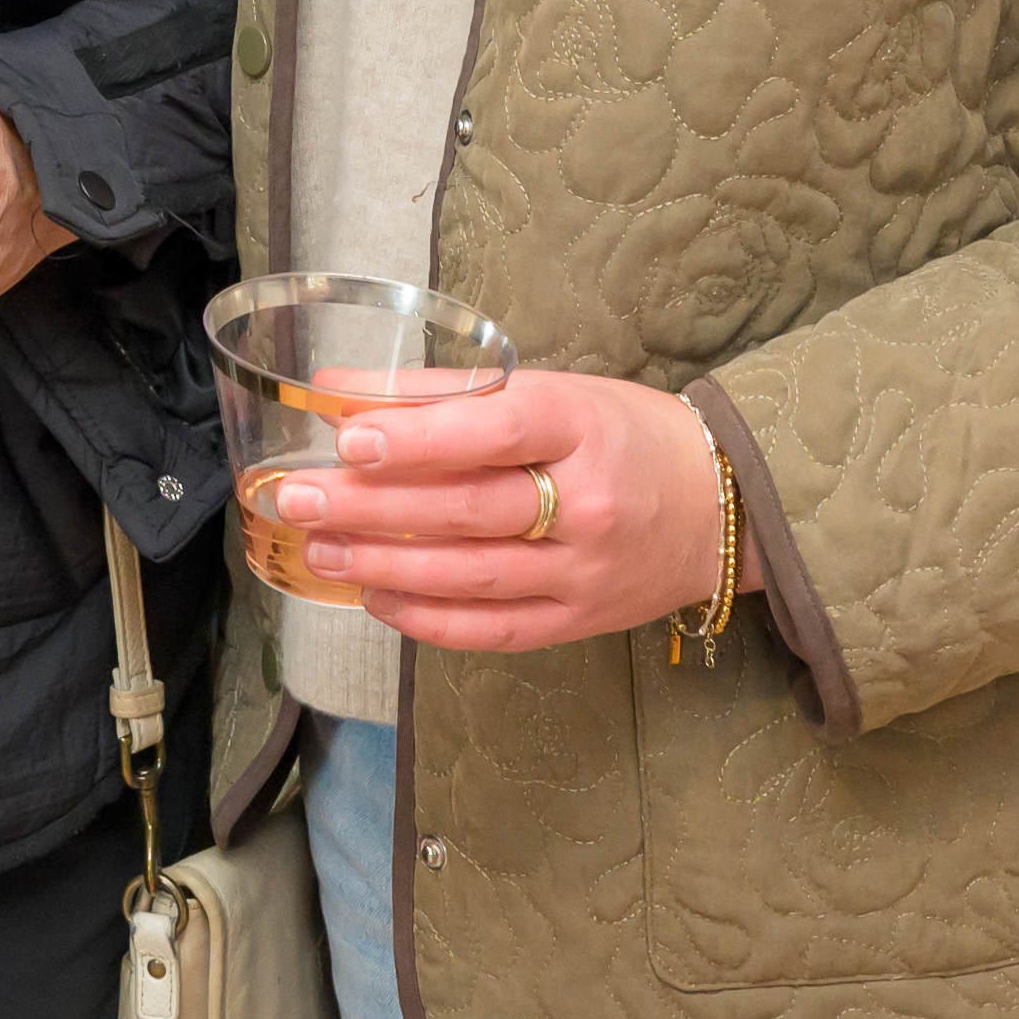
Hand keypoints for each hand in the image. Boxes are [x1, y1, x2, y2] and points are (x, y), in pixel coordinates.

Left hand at [266, 370, 739, 653]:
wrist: (721, 507)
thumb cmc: (624, 434)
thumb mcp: (554, 390)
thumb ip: (449, 391)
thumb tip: (340, 390)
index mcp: (582, 426)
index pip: (496, 431)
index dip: (422, 437)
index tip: (350, 437)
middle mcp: (587, 504)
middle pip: (469, 510)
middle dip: (372, 507)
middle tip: (298, 498)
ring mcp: (585, 571)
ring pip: (472, 575)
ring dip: (385, 565)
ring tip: (319, 548)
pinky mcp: (579, 620)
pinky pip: (493, 629)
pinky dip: (429, 619)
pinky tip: (375, 599)